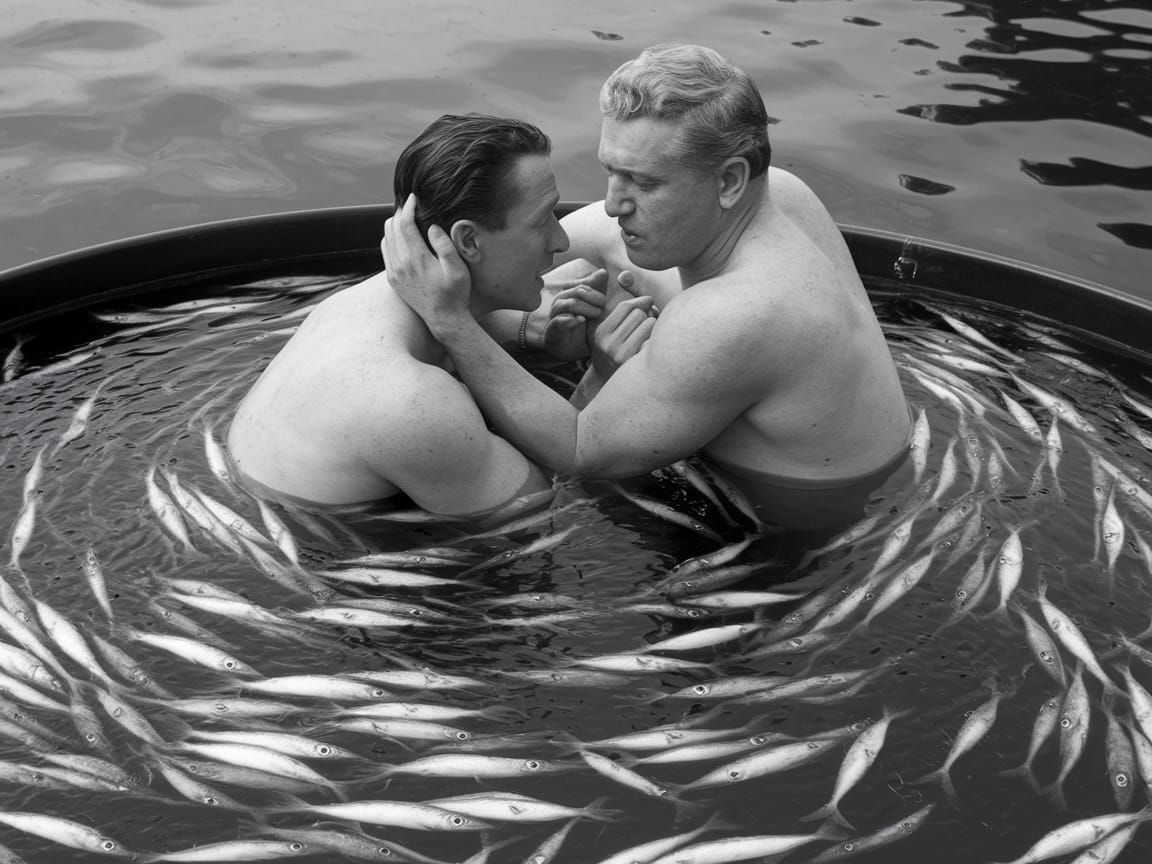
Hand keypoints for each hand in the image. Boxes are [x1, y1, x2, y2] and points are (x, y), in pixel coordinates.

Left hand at [381, 195, 471, 333]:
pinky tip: (402, 239)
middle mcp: (401, 264)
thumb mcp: (457, 269)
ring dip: (394, 225)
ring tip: (408, 220)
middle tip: (412, 207)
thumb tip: (432, 226)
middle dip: (400, 213)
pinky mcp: (393, 279)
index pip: (404, 224)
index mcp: (416, 259)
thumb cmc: (455, 294)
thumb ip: (444, 245)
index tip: (414, 198)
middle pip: (391, 227)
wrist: (444, 319)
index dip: (408, 207)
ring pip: (386, 238)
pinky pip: (385, 251)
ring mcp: (394, 272)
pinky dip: (391, 239)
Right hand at [539, 260, 608, 360]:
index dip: (596, 293)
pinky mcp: (553, 328)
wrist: (568, 348)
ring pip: (569, 304)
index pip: (584, 286)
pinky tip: (580, 320)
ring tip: (596, 315)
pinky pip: (559, 321)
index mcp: (570, 295)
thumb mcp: (592, 307)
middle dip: (593, 299)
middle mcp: (561, 301)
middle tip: (602, 309)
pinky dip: (570, 320)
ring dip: (585, 308)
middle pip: (577, 292)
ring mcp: (555, 314)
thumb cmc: (581, 326)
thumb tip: (603, 271)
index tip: (605, 303)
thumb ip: (597, 290)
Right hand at [590, 270, 656, 378]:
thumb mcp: (608, 330)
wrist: (611, 383)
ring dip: (654, 326)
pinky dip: (657, 340)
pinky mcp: (636, 363)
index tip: (648, 302)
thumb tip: (626, 275)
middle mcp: (609, 343)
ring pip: (649, 324)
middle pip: (639, 314)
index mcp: (602, 332)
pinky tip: (653, 347)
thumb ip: (617, 307)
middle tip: (651, 320)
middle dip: (648, 315)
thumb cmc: (614, 350)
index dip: (640, 302)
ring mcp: (622, 355)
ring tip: (651, 334)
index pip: (626, 307)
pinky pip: (654, 340)